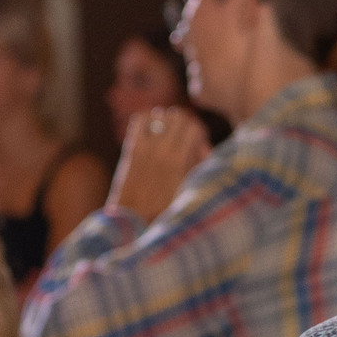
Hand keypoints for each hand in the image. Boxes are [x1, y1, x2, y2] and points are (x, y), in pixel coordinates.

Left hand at [111, 107, 212, 223]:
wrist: (134, 221)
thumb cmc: (168, 211)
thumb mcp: (190, 191)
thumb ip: (200, 167)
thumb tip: (205, 147)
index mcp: (178, 161)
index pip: (193, 127)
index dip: (200, 134)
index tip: (199, 147)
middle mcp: (161, 151)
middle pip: (179, 117)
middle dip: (187, 126)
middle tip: (186, 140)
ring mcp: (144, 148)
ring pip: (161, 115)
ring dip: (169, 122)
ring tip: (171, 135)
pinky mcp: (132, 149)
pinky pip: (141, 120)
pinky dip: (150, 120)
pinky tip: (154, 132)